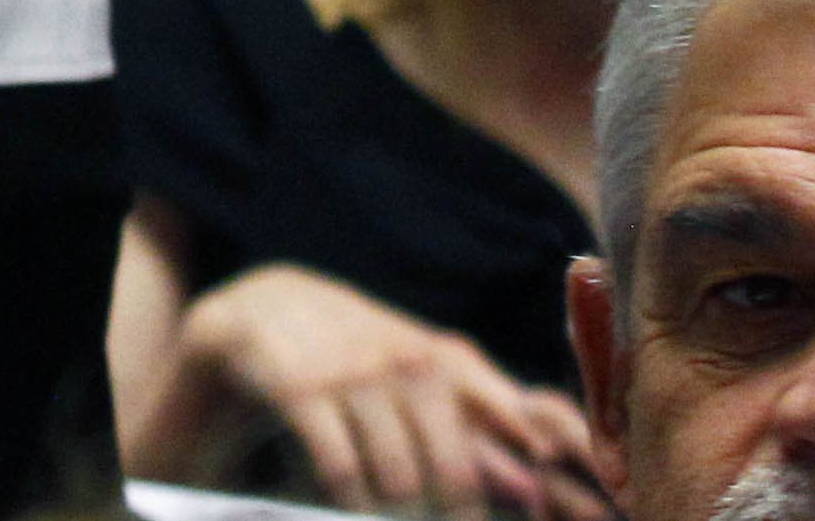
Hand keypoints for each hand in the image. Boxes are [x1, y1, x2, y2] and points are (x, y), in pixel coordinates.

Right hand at [181, 263, 607, 518]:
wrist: (269, 313)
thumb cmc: (367, 360)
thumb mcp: (430, 377)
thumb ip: (489, 425)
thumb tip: (537, 490)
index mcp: (455, 364)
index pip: (527, 424)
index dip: (545, 481)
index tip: (537, 510)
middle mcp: (413, 365)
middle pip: (456, 475)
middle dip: (454, 517)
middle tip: (441, 520)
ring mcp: (358, 376)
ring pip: (399, 482)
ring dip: (395, 513)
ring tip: (389, 510)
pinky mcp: (303, 390)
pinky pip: (343, 473)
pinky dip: (351, 504)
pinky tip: (350, 504)